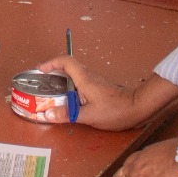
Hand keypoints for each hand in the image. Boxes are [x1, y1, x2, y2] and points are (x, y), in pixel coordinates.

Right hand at [37, 57, 153, 130]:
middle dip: (53, 71)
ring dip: (62, 80)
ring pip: (74, 75)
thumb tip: (47, 114)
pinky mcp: (98, 88)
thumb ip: (68, 114)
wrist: (137, 108)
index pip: (66, 61)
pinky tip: (68, 100)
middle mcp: (88, 77)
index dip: (51, 62)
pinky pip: (80, 83)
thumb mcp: (89, 115)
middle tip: (42, 82)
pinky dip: (70, 87)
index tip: (40, 70)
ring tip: (51, 92)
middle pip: (68, 67)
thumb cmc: (114, 110)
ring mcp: (94, 82)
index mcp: (84, 79)